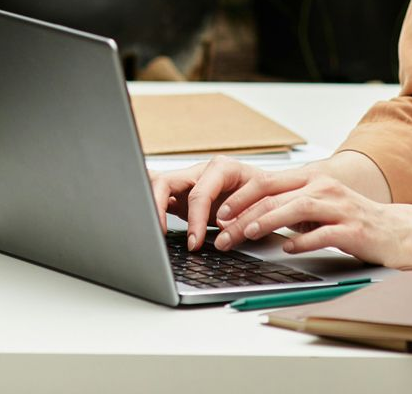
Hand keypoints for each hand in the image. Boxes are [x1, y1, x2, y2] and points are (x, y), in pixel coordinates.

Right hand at [150, 156, 274, 249]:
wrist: (271, 191)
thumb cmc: (267, 194)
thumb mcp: (261, 205)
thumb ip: (243, 215)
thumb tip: (225, 228)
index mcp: (222, 168)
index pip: (199, 194)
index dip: (194, 220)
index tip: (194, 242)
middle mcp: (201, 171)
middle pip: (166, 181)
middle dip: (158, 208)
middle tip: (160, 236)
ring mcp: (189, 182)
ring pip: (158, 185)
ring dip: (149, 204)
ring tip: (145, 227)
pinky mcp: (181, 196)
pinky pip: (160, 195)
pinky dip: (149, 203)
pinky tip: (140, 214)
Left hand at [212, 171, 411, 267]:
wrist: (396, 230)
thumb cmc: (352, 220)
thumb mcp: (318, 207)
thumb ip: (289, 206)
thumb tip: (250, 217)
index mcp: (313, 179)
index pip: (268, 182)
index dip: (241, 196)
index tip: (220, 213)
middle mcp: (325, 187)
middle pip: (277, 195)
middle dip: (245, 214)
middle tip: (223, 234)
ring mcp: (340, 207)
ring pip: (298, 207)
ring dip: (269, 220)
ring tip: (248, 233)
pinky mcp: (353, 229)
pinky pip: (324, 232)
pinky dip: (303, 240)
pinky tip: (289, 248)